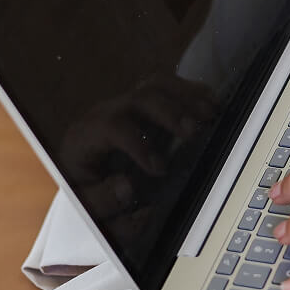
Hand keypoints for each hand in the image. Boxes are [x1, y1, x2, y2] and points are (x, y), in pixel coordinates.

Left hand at [61, 76, 213, 221]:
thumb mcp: (85, 204)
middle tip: (193, 132)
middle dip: (169, 112)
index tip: (159, 169)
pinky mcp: (140, 104)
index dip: (137, 144)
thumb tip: (127, 186)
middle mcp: (104, 112)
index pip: (111, 126)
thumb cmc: (83, 189)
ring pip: (155, 85)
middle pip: (138, 98)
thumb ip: (100, 200)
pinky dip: (190, 92)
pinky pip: (165, 87)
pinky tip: (210, 103)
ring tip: (210, 114)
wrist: (79, 175)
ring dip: (185, 96)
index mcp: (86, 135)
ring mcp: (123, 104)